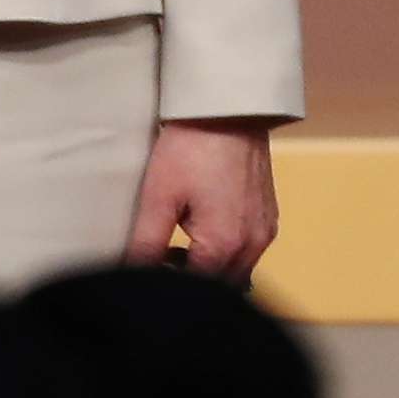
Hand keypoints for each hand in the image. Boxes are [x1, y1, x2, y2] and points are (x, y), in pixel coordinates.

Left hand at [129, 117, 279, 281]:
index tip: (149, 270)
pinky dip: (226, 252)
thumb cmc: (191, 148)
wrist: (227, 107)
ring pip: (236, 271)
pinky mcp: (268, 215)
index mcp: (225, 245)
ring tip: (179, 246)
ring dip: (209, 268)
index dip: (170, 286)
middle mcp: (253, 245)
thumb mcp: (159, 196)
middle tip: (160, 258)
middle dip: (191, 280)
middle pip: (220, 286)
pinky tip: (203, 231)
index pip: (195, 290)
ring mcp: (264, 230)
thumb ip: (145, 243)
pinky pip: (248, 251)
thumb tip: (131, 274)